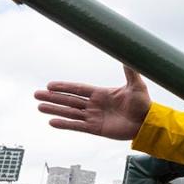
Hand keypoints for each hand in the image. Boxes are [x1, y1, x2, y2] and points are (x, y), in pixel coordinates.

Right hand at [34, 66, 150, 139]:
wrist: (148, 122)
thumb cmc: (144, 104)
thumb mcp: (137, 85)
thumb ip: (130, 72)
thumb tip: (128, 54)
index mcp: (101, 93)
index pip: (78, 89)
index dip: (64, 87)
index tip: (49, 85)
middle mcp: (95, 105)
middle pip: (70, 100)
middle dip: (53, 97)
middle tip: (36, 94)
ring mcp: (94, 117)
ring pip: (70, 113)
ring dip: (55, 109)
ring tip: (39, 106)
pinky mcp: (96, 129)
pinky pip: (77, 126)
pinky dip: (65, 124)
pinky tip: (51, 122)